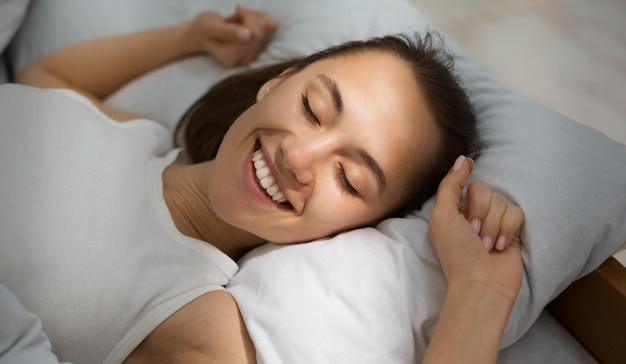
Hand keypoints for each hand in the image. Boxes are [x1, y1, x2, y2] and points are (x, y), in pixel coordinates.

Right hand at [188, 6, 276, 66]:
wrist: (203, 34)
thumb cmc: (203, 29)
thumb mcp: (210, 27)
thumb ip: (227, 32)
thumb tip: (248, 35)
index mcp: (231, 57)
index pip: (254, 35)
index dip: (248, 17)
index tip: (237, 9)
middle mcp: (244, 60)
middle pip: (263, 31)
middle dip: (251, 15)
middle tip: (236, 13)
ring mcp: (253, 55)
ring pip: (269, 27)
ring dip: (255, 15)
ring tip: (240, 16)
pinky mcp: (259, 47)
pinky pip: (270, 27)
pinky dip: (260, 17)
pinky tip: (247, 17)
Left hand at [428, 156, 523, 303]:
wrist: (481, 283)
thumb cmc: (457, 252)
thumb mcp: (442, 216)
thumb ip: (450, 185)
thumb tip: (462, 160)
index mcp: (452, 211)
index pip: (462, 182)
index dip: (465, 176)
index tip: (470, 164)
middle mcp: (472, 215)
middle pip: (483, 189)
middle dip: (479, 210)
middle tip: (474, 233)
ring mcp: (493, 223)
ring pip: (501, 201)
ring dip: (493, 224)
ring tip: (486, 245)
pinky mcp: (512, 232)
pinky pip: (516, 213)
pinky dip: (508, 229)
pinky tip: (501, 246)